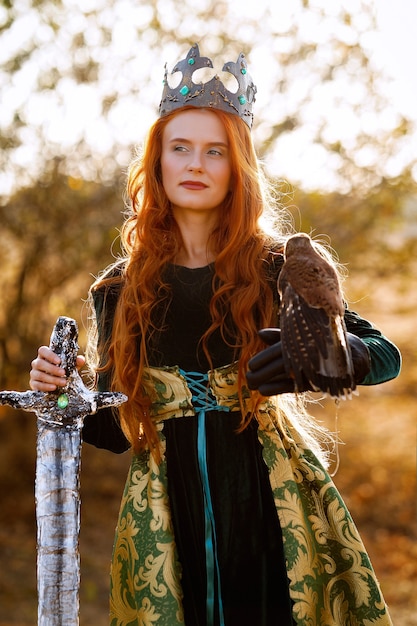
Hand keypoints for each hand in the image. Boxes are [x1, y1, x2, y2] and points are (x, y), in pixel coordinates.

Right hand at [30, 346, 85, 391]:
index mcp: (45, 355)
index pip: (42, 350)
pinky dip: (46, 386)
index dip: (49, 355)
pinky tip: (54, 387)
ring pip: (38, 374)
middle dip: (52, 368)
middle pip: (39, 363)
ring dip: (51, 379)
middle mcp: (37, 363)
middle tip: (63, 373)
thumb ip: (76, 362)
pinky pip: (37, 384)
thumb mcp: (71, 366)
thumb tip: (81, 359)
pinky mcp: (33, 383)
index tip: (59, 361)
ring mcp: (34, 373)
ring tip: (63, 382)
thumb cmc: (64, 371)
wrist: (57, 385)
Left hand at [246, 328, 370, 396]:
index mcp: (301, 340)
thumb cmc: (318, 340)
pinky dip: (277, 388)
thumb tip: (259, 334)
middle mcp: (305, 354)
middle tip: (247, 378)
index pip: (279, 350)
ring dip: (266, 381)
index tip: (250, 365)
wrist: (351, 352)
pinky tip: (263, 391)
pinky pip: (292, 385)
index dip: (264, 358)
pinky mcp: (314, 380)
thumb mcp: (301, 335)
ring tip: (251, 386)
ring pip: (284, 375)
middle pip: (278, 364)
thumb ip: (279, 336)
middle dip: (261, 372)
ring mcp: (310, 368)